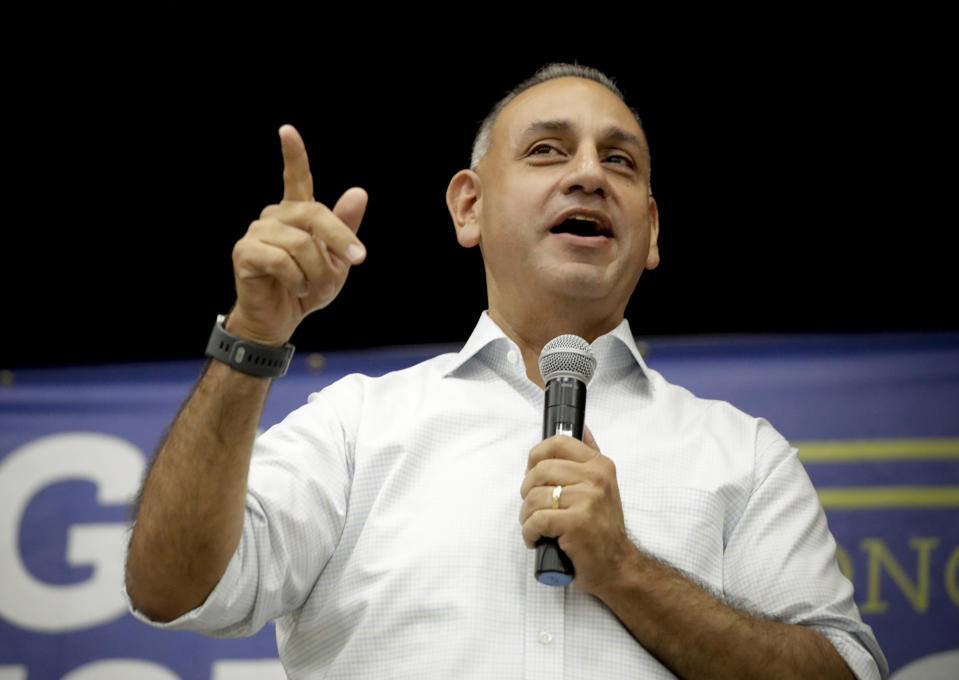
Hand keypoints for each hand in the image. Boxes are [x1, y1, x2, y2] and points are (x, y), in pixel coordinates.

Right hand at [228, 124, 367, 344]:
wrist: (281, 319)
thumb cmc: (308, 289)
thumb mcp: (337, 260)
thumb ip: (345, 227)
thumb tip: (358, 192)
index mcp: (296, 215)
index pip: (296, 178)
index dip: (293, 155)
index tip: (287, 130)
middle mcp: (274, 217)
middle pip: (313, 214)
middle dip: (341, 238)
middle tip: (358, 259)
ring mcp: (257, 233)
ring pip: (300, 243)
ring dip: (317, 271)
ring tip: (315, 287)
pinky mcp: (245, 253)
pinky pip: (281, 260)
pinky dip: (298, 279)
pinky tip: (297, 289)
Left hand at [519, 428, 634, 594]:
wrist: (617, 566)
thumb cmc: (602, 528)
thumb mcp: (603, 485)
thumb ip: (589, 456)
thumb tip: (583, 427)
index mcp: (599, 465)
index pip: (557, 443)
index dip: (536, 457)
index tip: (534, 475)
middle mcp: (595, 478)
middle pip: (539, 470)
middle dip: (527, 492)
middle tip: (534, 508)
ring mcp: (587, 500)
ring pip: (533, 497)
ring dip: (526, 516)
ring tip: (537, 527)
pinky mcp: (576, 523)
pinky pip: (535, 520)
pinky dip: (529, 533)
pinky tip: (537, 539)